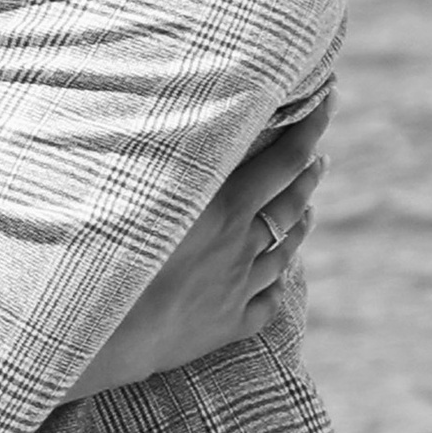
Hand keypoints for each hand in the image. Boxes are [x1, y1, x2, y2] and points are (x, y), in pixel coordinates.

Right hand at [73, 93, 330, 398]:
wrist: (101, 333)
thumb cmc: (104, 252)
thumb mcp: (133, 189)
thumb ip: (157, 152)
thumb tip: (162, 112)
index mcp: (222, 207)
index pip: (283, 159)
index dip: (311, 128)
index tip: (330, 99)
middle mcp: (241, 245)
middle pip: (290, 204)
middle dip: (308, 175)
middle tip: (319, 157)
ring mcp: (238, 288)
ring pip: (284, 253)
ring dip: (300, 225)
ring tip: (309, 210)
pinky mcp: (226, 326)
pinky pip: (265, 304)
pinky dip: (275, 285)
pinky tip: (277, 278)